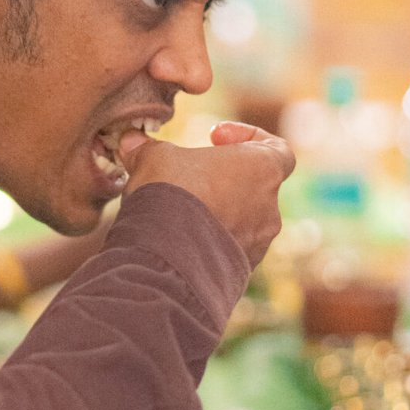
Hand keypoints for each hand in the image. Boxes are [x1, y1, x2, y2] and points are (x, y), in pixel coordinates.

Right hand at [121, 121, 294, 269]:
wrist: (165, 260)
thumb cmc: (170, 195)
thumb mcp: (153, 159)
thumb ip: (148, 148)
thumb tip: (131, 142)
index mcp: (263, 169)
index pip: (277, 149)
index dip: (248, 137)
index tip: (215, 138)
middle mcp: (270, 208)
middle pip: (254, 186)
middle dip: (222, 180)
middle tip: (187, 178)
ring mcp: (259, 245)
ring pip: (242, 220)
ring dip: (216, 212)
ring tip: (178, 213)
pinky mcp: (241, 272)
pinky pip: (228, 250)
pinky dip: (210, 242)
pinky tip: (178, 241)